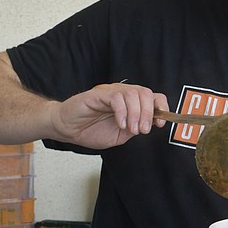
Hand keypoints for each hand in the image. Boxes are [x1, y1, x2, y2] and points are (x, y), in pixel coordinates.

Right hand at [50, 83, 167, 148]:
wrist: (67, 129)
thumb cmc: (90, 130)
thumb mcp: (121, 135)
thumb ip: (136, 128)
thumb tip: (152, 125)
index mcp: (130, 102)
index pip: (153, 96)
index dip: (161, 107)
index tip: (160, 124)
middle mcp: (122, 93)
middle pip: (145, 93)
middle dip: (148, 114)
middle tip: (142, 130)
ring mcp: (110, 92)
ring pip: (133, 94)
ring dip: (136, 114)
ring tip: (130, 129)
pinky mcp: (98, 94)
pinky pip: (116, 97)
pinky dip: (122, 112)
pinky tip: (120, 123)